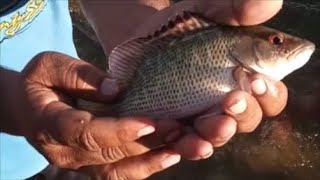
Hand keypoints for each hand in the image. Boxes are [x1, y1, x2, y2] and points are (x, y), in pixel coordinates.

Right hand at [22, 52, 181, 178]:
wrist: (27, 107)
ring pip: (118, 171)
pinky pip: (120, 173)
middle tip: (178, 129)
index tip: (149, 122)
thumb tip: (116, 90)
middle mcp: (65, 152)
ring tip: (181, 147)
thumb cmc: (40, 82)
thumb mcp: (50, 66)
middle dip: (146, 143)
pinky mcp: (91, 166)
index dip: (117, 131)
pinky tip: (169, 156)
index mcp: (49, 124)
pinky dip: (146, 167)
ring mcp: (78, 164)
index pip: (85, 133)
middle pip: (109, 154)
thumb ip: (80, 76)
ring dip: (152, 160)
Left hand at [80, 0, 287, 160]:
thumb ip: (234, 8)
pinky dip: (185, 143)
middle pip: (247, 119)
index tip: (257, 79)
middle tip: (233, 98)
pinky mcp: (174, 128)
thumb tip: (268, 1)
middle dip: (244, 113)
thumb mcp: (206, 12)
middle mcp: (226, 102)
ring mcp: (200, 118)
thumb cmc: (180, 27)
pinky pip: (184, 144)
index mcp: (243, 78)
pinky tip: (181, 133)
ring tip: (216, 123)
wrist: (140, 41)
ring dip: (218, 133)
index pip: (269, 95)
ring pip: (217, 135)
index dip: (269, 93)